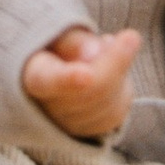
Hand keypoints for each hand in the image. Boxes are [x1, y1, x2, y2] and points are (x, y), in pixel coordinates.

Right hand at [22, 24, 139, 142]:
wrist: (54, 68)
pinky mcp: (90, 131)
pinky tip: (114, 71)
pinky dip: (122, 89)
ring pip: (106, 104)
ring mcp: (67, 123)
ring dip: (119, 73)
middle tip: (131, 36)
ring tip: (109, 47)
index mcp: (33, 74)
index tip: (87, 75)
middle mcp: (46, 107)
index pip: (48, 80)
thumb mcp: (58, 33)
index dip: (68, 80)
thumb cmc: (55, 47)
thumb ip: (75, 41)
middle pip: (90, 90)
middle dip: (115, 62)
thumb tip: (95, 53)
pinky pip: (116, 112)